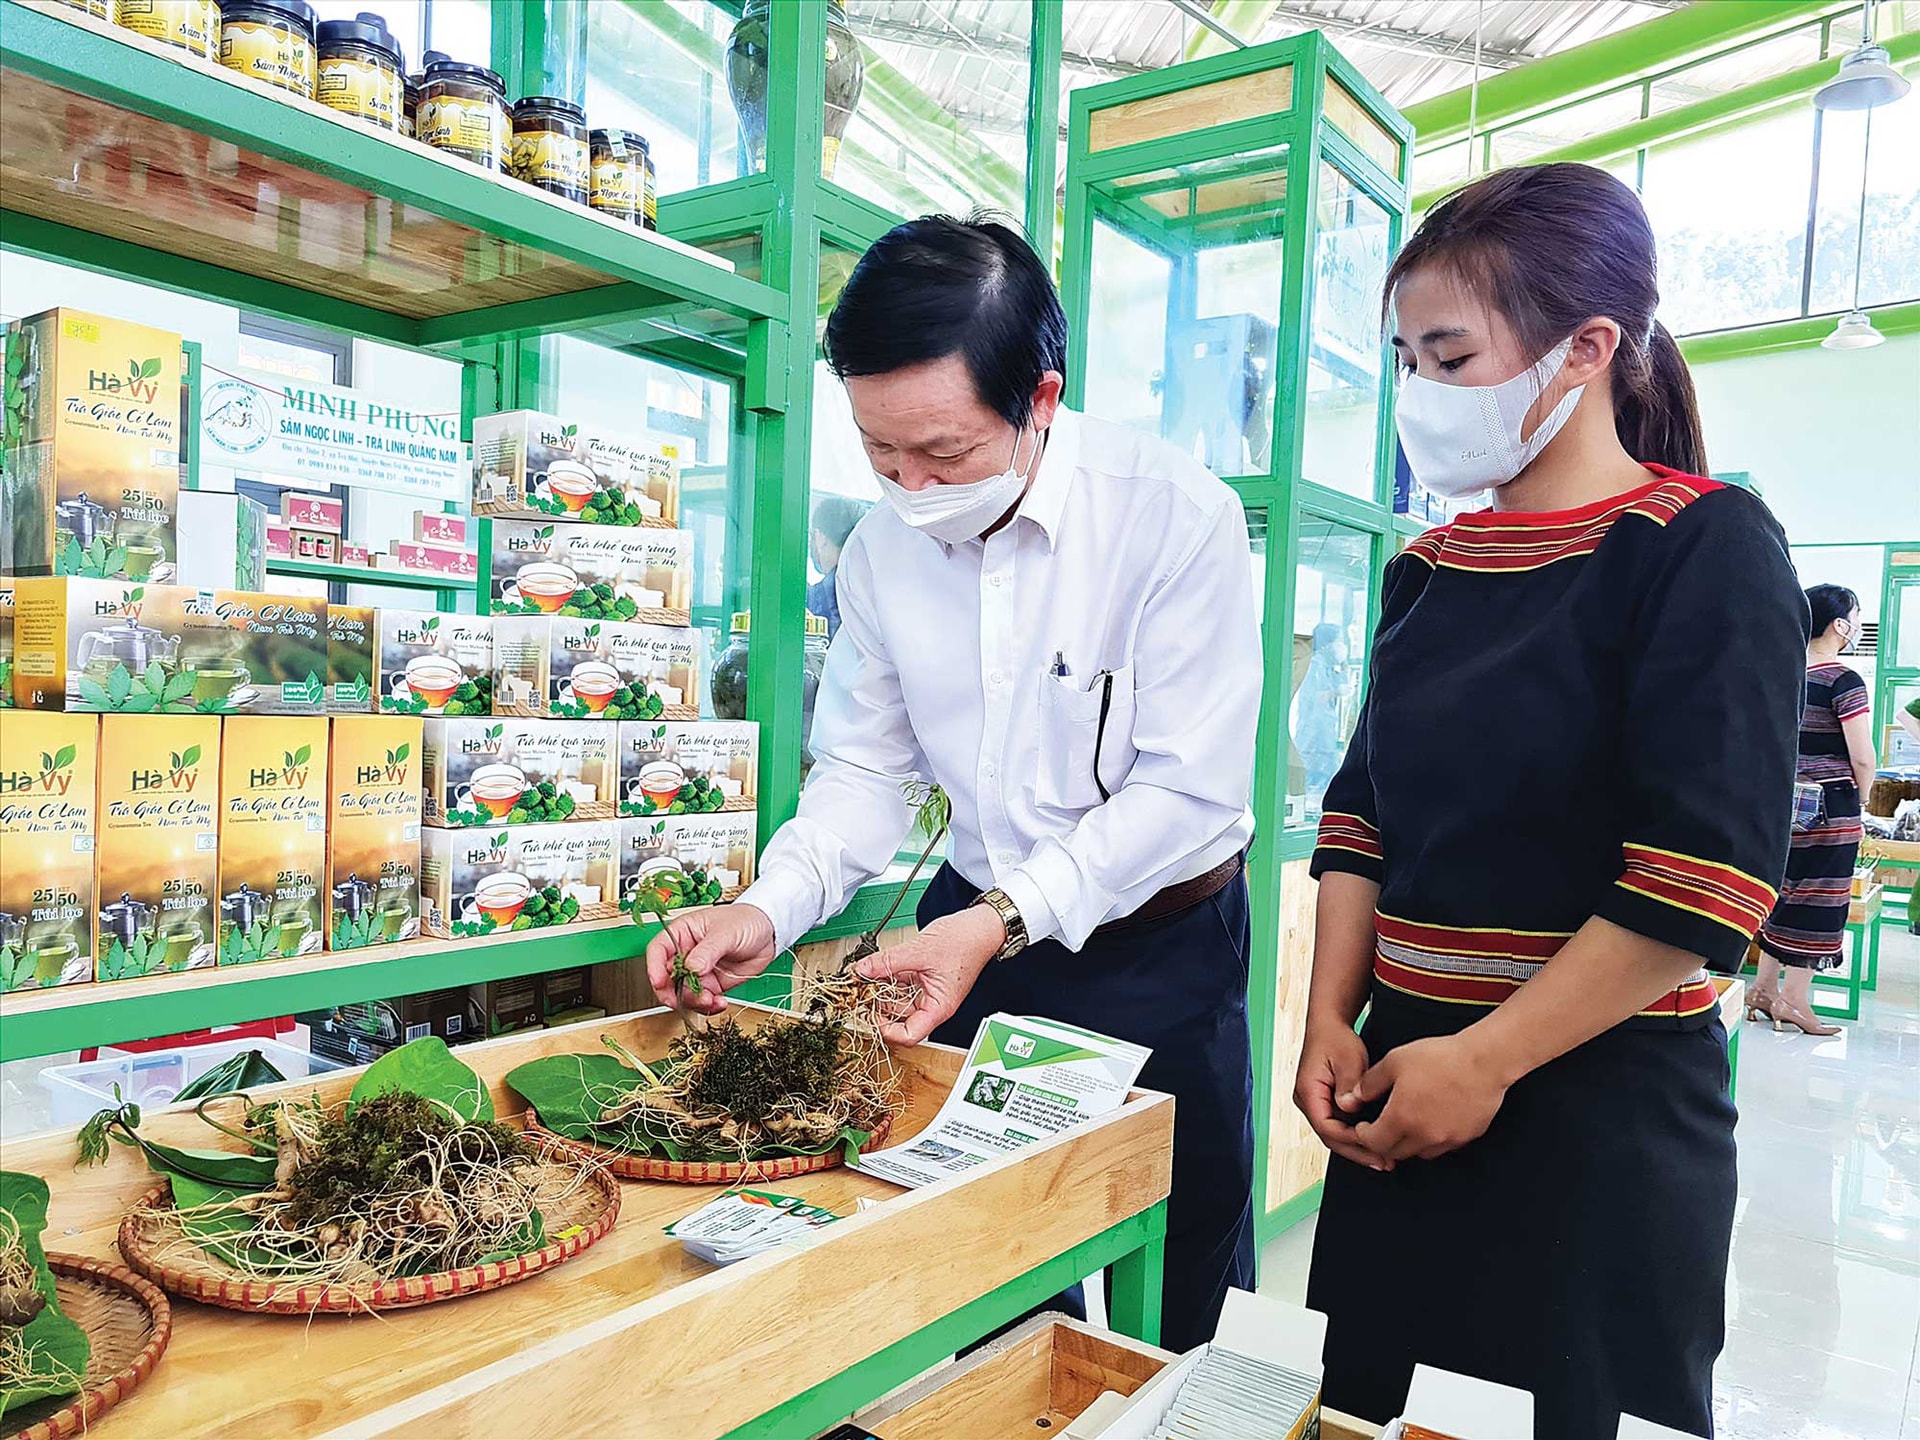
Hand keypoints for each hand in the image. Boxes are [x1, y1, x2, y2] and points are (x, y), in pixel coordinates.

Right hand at [643, 904, 777, 1015]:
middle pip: (667, 978)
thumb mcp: (726, 932)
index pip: (658, 950)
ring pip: (684, 993)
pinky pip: (702, 1000)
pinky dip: (708, 1007)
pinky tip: (720, 1003)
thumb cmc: (746, 920)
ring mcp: (698, 971)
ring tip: (712, 1000)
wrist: (769, 933)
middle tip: (690, 998)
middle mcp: (686, 953)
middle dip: (676, 992)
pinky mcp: (711, 984)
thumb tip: (692, 967)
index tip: (660, 982)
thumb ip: (708, 951)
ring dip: (694, 1002)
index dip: (654, 968)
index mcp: (683, 933)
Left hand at [853, 905, 1003, 1045]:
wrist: (981, 925)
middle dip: (879, 1003)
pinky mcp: (926, 978)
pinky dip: (890, 976)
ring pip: (899, 999)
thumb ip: (887, 962)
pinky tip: (880, 966)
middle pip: (900, 1018)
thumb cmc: (967, 941)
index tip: (869, 1013)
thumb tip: (862, 970)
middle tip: (862, 988)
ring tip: (868, 974)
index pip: (908, 1035)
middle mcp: (934, 1004)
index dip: (885, 1029)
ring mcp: (930, 991)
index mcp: (938, 1007)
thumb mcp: (919, 951)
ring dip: (882, 988)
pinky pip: (904, 984)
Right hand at [1293, 1017, 1389, 1171]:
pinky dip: (1356, 1136)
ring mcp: (1315, 1104)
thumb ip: (1349, 1084)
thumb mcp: (1348, 1059)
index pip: (1326, 1126)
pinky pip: (1339, 1126)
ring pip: (1335, 1135)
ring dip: (1358, 1147)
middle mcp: (1308, 1101)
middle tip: (1383, 1162)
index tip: (1374, 1143)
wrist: (1329, 1025)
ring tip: (1383, 1158)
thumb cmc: (1336, 1038)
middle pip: (1330, 1137)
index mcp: (1308, 1091)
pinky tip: (1375, 1142)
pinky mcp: (1326, 1104)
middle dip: (1357, 1151)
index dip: (1350, 1139)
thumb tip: (1350, 1108)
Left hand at [1345, 1032, 1509, 1163]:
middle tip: (1379, 1127)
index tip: (1362, 1126)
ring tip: (1405, 1124)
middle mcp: (1424, 1136)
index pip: (1374, 1142)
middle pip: (1395, 1152)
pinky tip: (1430, 1121)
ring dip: (1407, 1143)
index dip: (1363, 1135)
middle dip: (1382, 1142)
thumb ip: (1370, 1083)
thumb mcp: (1395, 1062)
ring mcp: (1448, 1139)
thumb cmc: (1439, 1057)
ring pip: (1419, 1153)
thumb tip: (1353, 1098)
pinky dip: (1431, 1140)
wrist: (1484, 1061)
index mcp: (1402, 1118)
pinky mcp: (1466, 1137)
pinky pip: (1442, 1147)